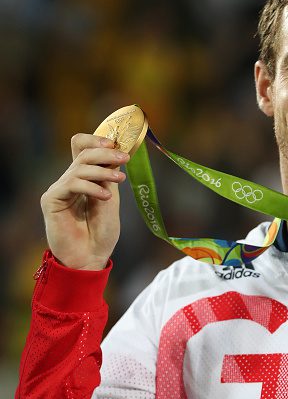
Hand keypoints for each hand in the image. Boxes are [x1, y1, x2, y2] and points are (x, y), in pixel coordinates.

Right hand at [40, 134, 129, 269]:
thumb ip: (109, 178)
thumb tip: (115, 155)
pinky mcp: (52, 200)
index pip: (82, 147)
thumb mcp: (111, 199)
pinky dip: (92, 187)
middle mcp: (70, 180)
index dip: (96, 140)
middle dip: (106, 153)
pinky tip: (105, 196)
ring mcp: (60, 189)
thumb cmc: (101, 232)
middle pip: (83, 153)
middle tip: (124, 158)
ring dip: (103, 171)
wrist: (90, 258)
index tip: (116, 143)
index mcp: (84, 178)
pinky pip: (72, 184)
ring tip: (119, 180)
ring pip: (80, 167)